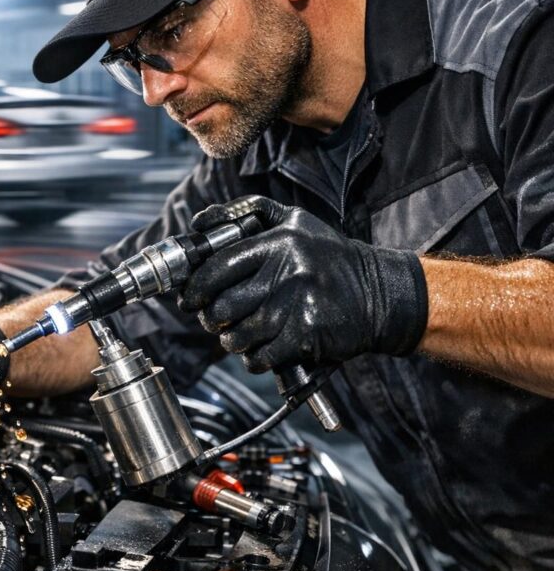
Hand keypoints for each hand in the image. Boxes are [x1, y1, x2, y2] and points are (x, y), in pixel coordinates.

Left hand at [179, 196, 427, 372]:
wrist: (382, 295)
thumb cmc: (331, 258)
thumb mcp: (295, 222)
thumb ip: (249, 213)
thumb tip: (201, 222)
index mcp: (279, 243)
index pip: (218, 266)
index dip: (196, 286)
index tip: (189, 297)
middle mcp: (287, 272)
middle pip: (222, 306)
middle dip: (210, 318)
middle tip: (213, 319)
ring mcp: (296, 306)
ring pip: (237, 335)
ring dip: (230, 340)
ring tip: (237, 334)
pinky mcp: (306, 337)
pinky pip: (259, 356)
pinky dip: (253, 358)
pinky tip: (259, 349)